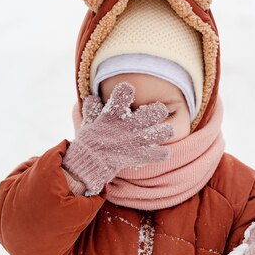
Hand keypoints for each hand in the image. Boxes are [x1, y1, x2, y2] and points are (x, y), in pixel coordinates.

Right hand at [62, 81, 173, 195]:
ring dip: (165, 131)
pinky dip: (160, 154)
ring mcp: (134, 142)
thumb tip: (93, 97)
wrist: (88, 165)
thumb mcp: (88, 122)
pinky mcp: (137, 156)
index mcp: (112, 115)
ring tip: (166, 130)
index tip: (128, 89)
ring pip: (160, 133)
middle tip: (159, 111)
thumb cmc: (89, 141)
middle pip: (151, 113)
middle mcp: (126, 126)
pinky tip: (161, 152)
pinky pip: (156, 155)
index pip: (121, 96)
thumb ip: (92, 109)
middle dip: (158, 111)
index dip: (125, 90)